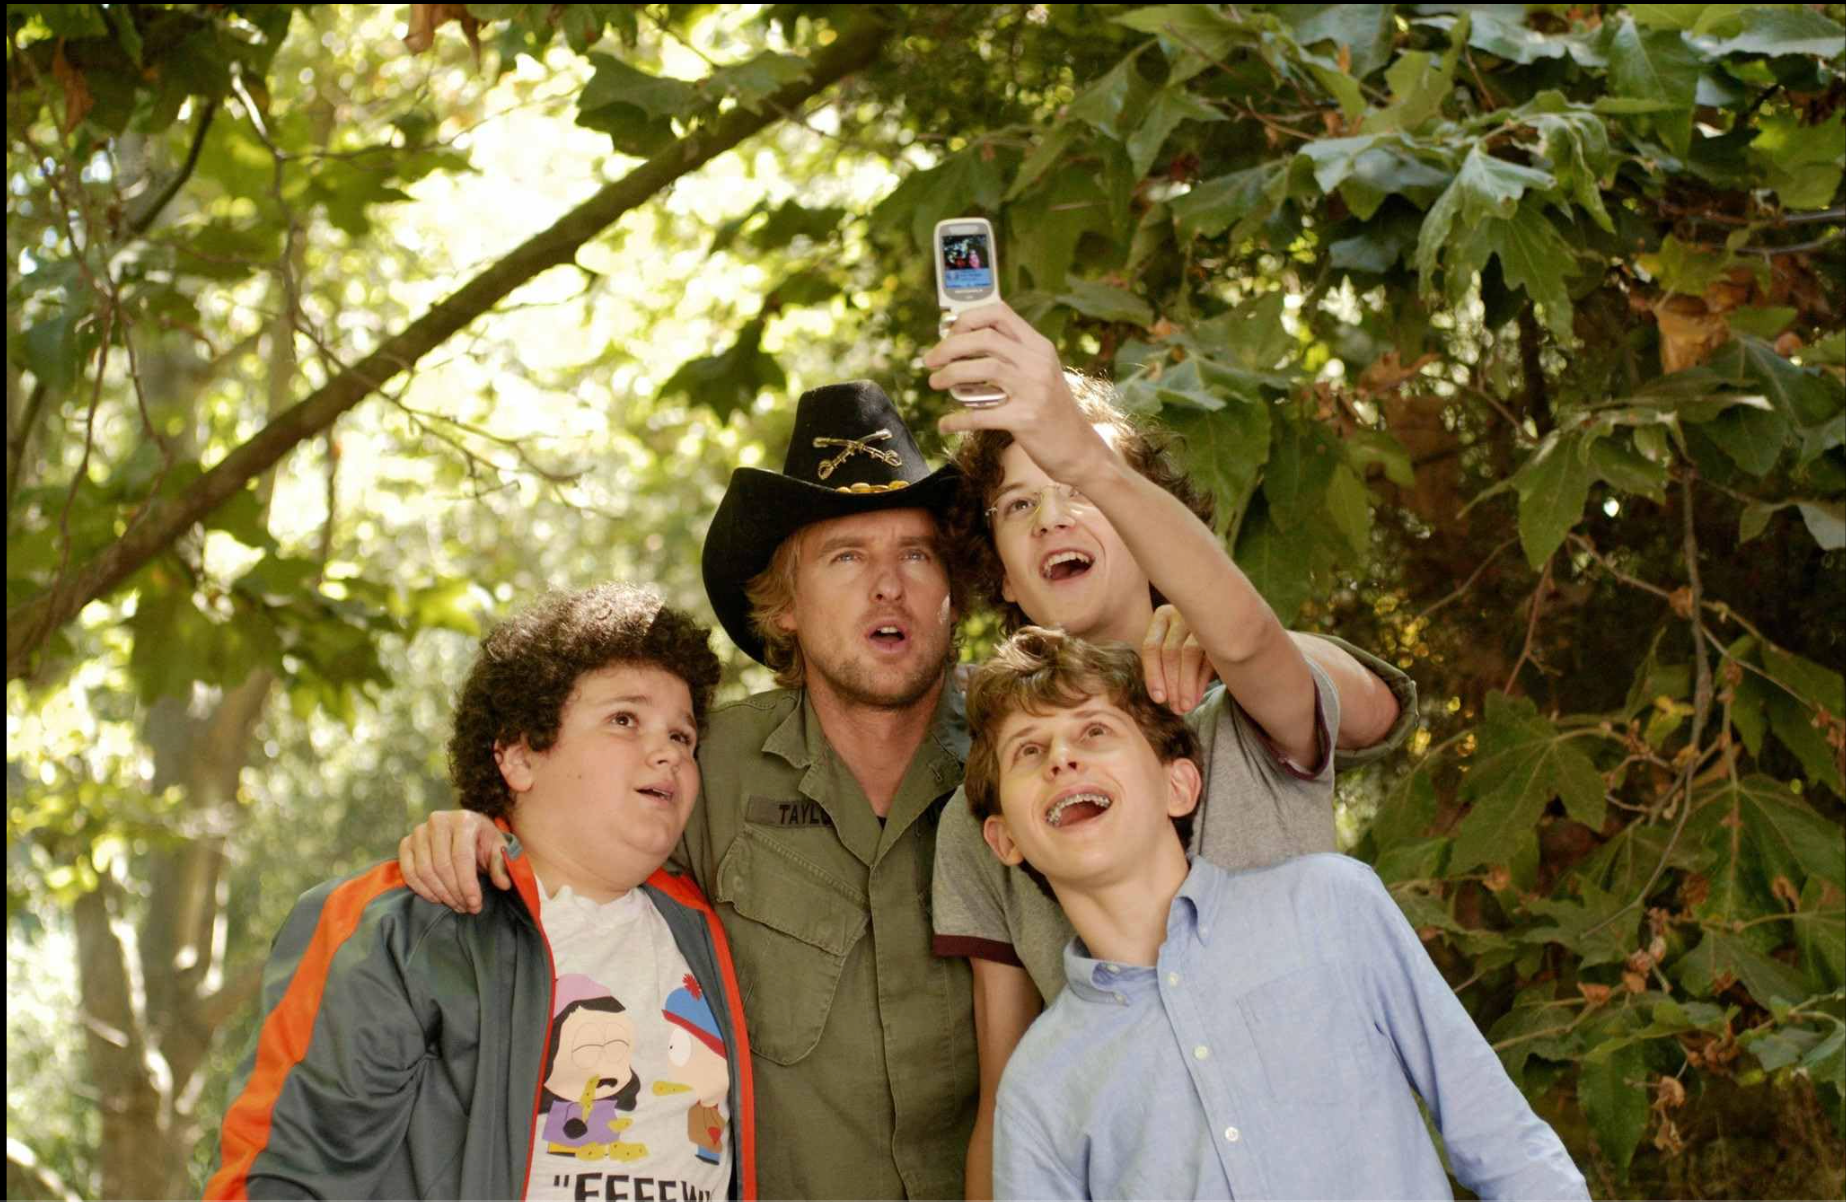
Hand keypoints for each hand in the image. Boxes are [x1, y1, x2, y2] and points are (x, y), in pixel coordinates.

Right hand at [397, 809, 510, 912]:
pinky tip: (437, 898)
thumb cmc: (482, 840)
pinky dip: (422, 889)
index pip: (462, 857)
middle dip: (455, 893)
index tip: (474, 904)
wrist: (464, 829)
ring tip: (456, 904)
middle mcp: (438, 821)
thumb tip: (504, 884)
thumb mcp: (497, 848)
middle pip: (442, 866)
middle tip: (466, 908)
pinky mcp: (406, 842)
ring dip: (440, 894)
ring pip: (425, 871)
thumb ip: (502, 864)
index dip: (467, 884)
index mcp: (463, 819)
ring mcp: (419, 831)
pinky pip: (408, 871)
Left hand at [924, 301, 1112, 485]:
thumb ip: (1010, 357)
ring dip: (949, 374)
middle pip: (984, 338)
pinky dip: (957, 419)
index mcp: (1039, 346)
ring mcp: (1033, 390)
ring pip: (982, 369)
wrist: (1079, 449)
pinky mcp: (1025, 419)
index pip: (999, 313)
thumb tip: (961, 345)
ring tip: (934, 383)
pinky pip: (981, 415)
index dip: (967, 319)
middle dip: (948, 346)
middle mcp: (1038, 363)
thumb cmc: (1050, 411)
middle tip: (929, 360)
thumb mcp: (1039, 374)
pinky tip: (945, 424)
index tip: (948, 334)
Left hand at [1141, 605, 1214, 713]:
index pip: (1151, 647)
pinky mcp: (1222, 627)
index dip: (1152, 675)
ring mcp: (1203, 618)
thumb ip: (1165, 665)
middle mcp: (1182, 612)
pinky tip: (1197, 697)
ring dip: (1186, 685)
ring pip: (1188, 654)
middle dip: (1171, 684)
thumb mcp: (1176, 649)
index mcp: (1163, 616)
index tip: (1158, 699)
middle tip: (1174, 709)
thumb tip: (1160, 698)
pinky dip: (1201, 680)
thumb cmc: (1195, 645)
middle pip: (1170, 652)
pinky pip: (1209, 657)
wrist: (1232, 630)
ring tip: (1185, 707)